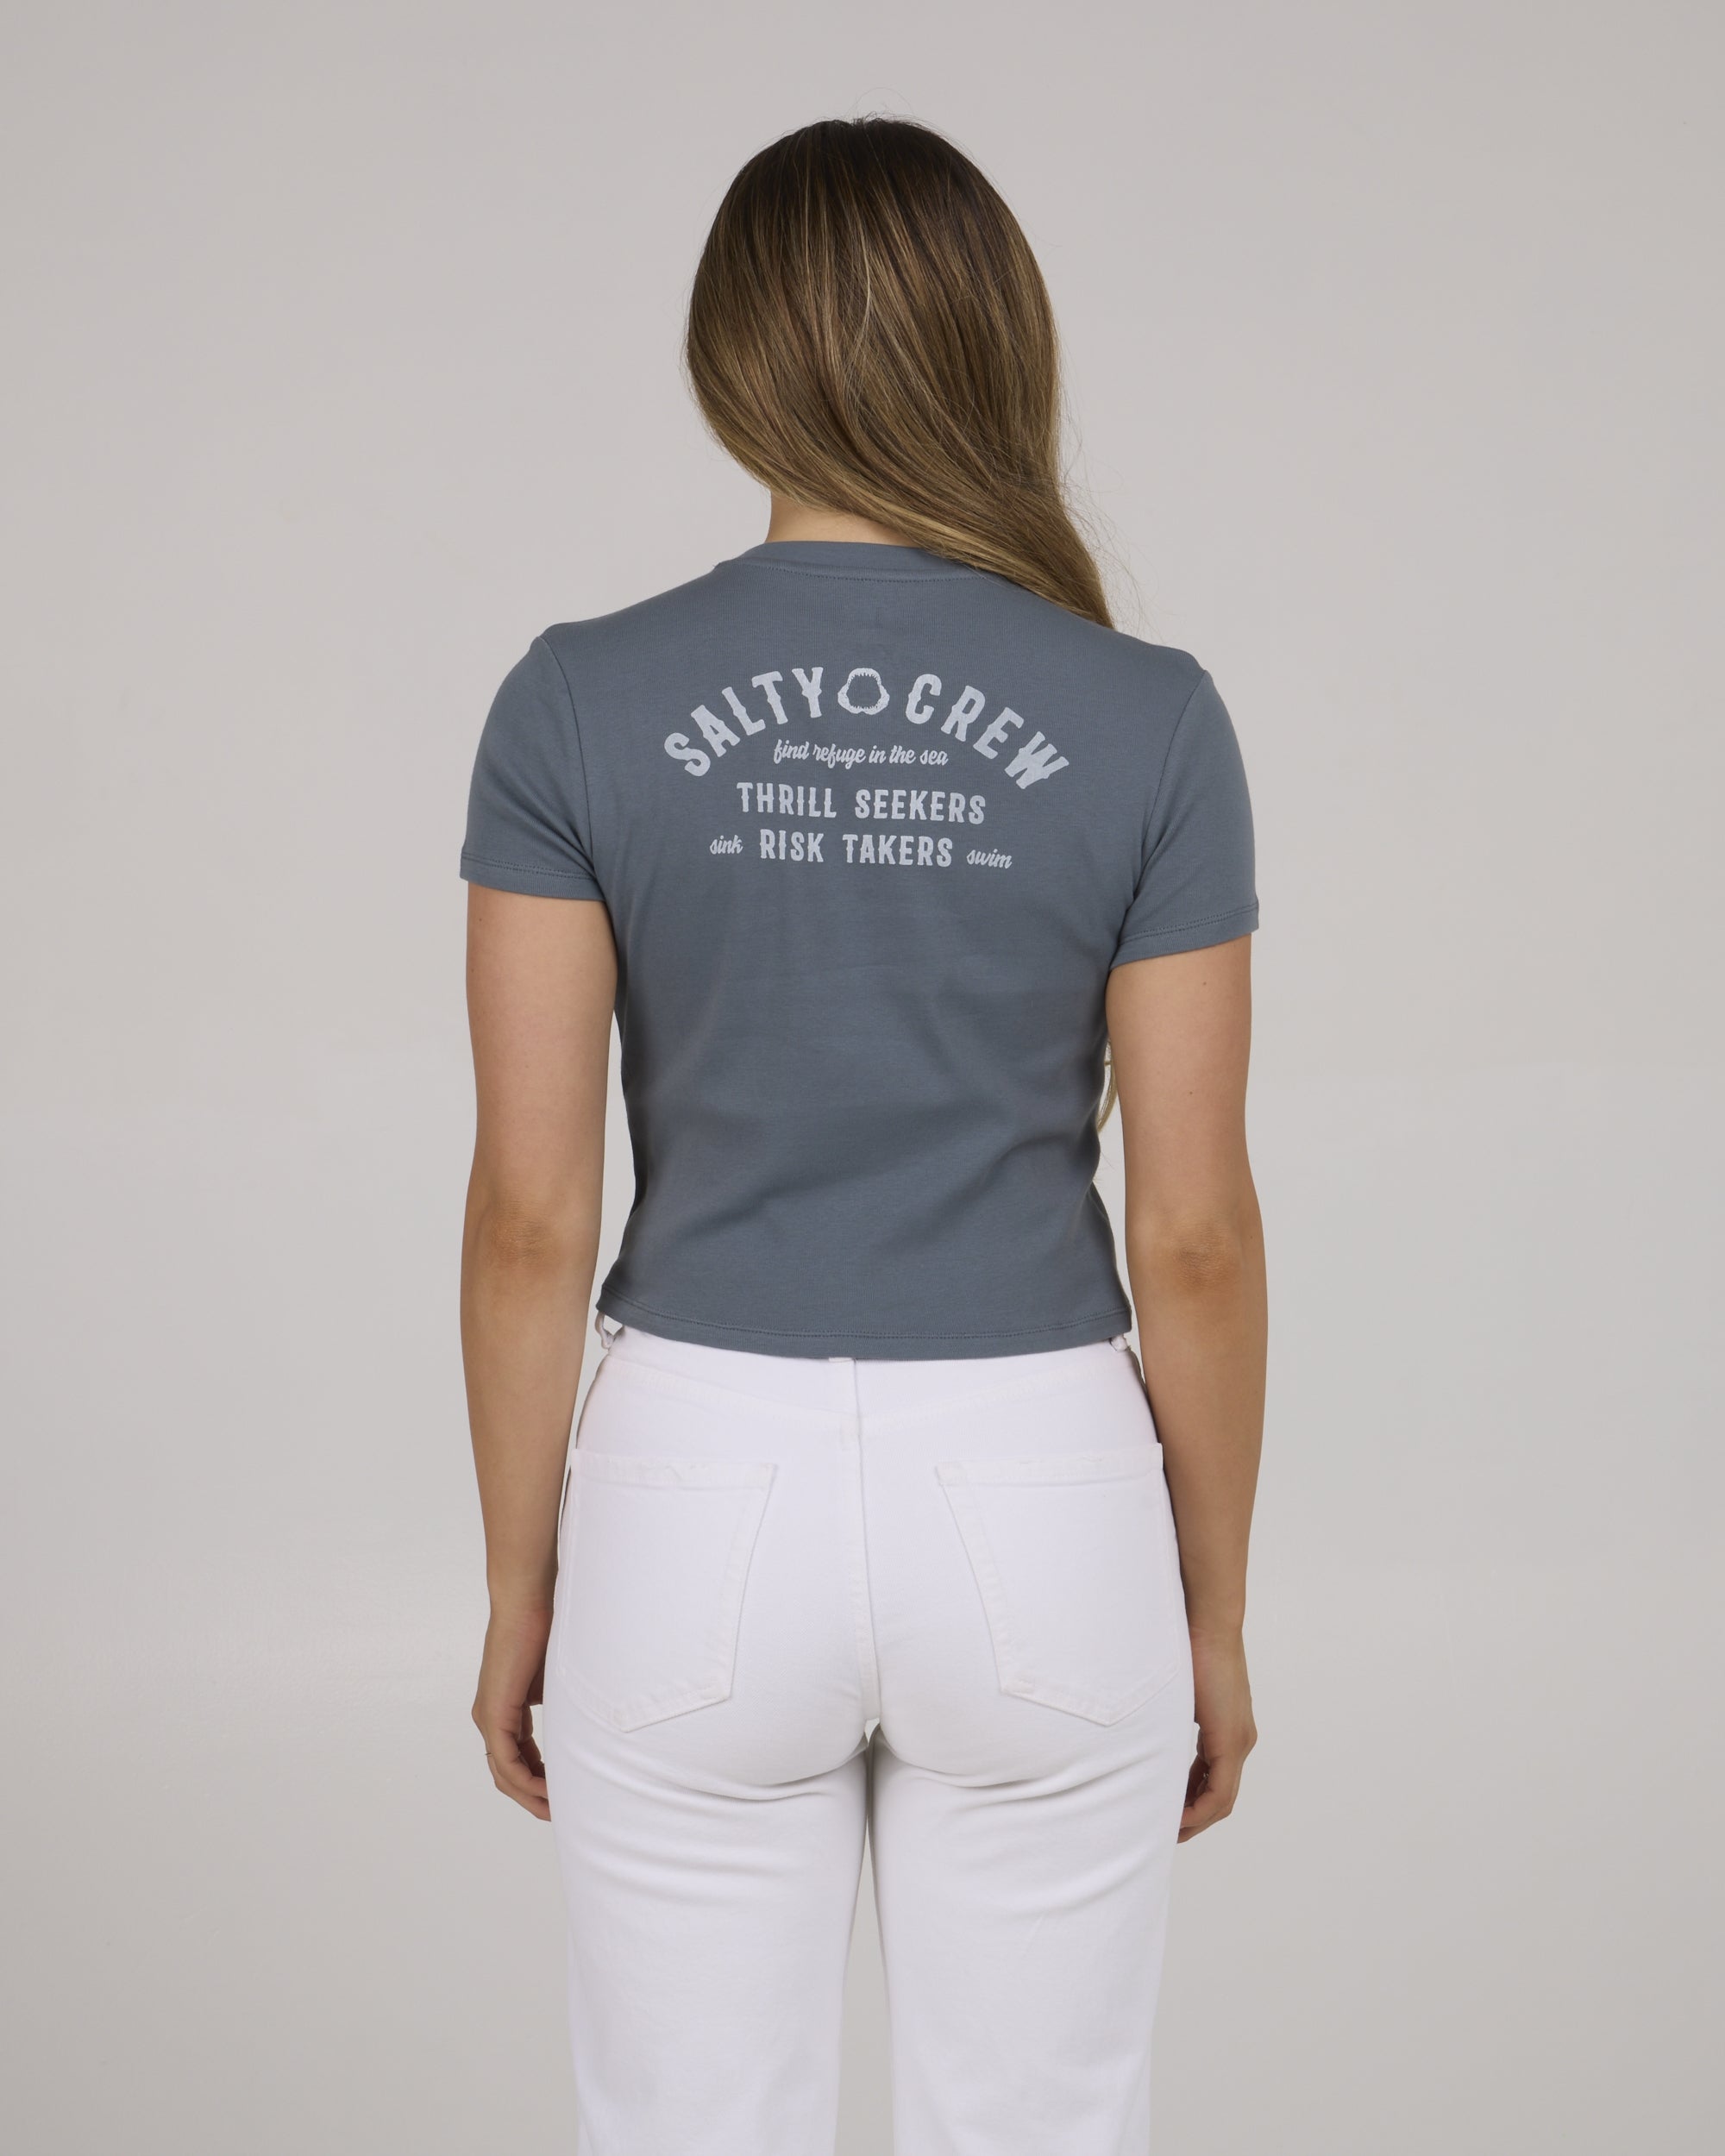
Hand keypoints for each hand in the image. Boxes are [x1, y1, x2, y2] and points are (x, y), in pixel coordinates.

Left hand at [473, 1598, 554, 1820]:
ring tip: (556, 1810)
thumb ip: (563, 1703)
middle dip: (533, 1796)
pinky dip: (527, 1782)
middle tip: (558, 1813)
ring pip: (505, 1774)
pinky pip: (507, 1763)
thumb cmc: (547, 1627)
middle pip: (507, 1772)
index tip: (562, 1791)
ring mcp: (488, 1717)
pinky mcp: (493, 1715)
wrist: (527, 1602)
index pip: (518, 1755)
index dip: (539, 1777)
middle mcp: (490, 1716)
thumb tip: (587, 1718)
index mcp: (504, 1707)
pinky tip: (547, 1791)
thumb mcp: (558, 1678)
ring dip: (530, 1796)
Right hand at [1180, 1625, 1255, 1841]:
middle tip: (1168, 1831)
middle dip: (1193, 1817)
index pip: (1213, 1778)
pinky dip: (1199, 1808)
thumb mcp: (1178, 1691)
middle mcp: (1241, 1740)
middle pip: (1220, 1796)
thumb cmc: (1187, 1644)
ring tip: (1169, 1831)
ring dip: (1196, 1818)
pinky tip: (1177, 1817)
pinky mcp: (1232, 1741)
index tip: (1167, 1810)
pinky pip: (1219, 1791)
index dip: (1191, 1800)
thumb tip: (1146, 1721)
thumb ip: (1171, 1714)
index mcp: (1228, 1729)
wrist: (1208, 1622)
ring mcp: (1239, 1742)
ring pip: (1221, 1798)